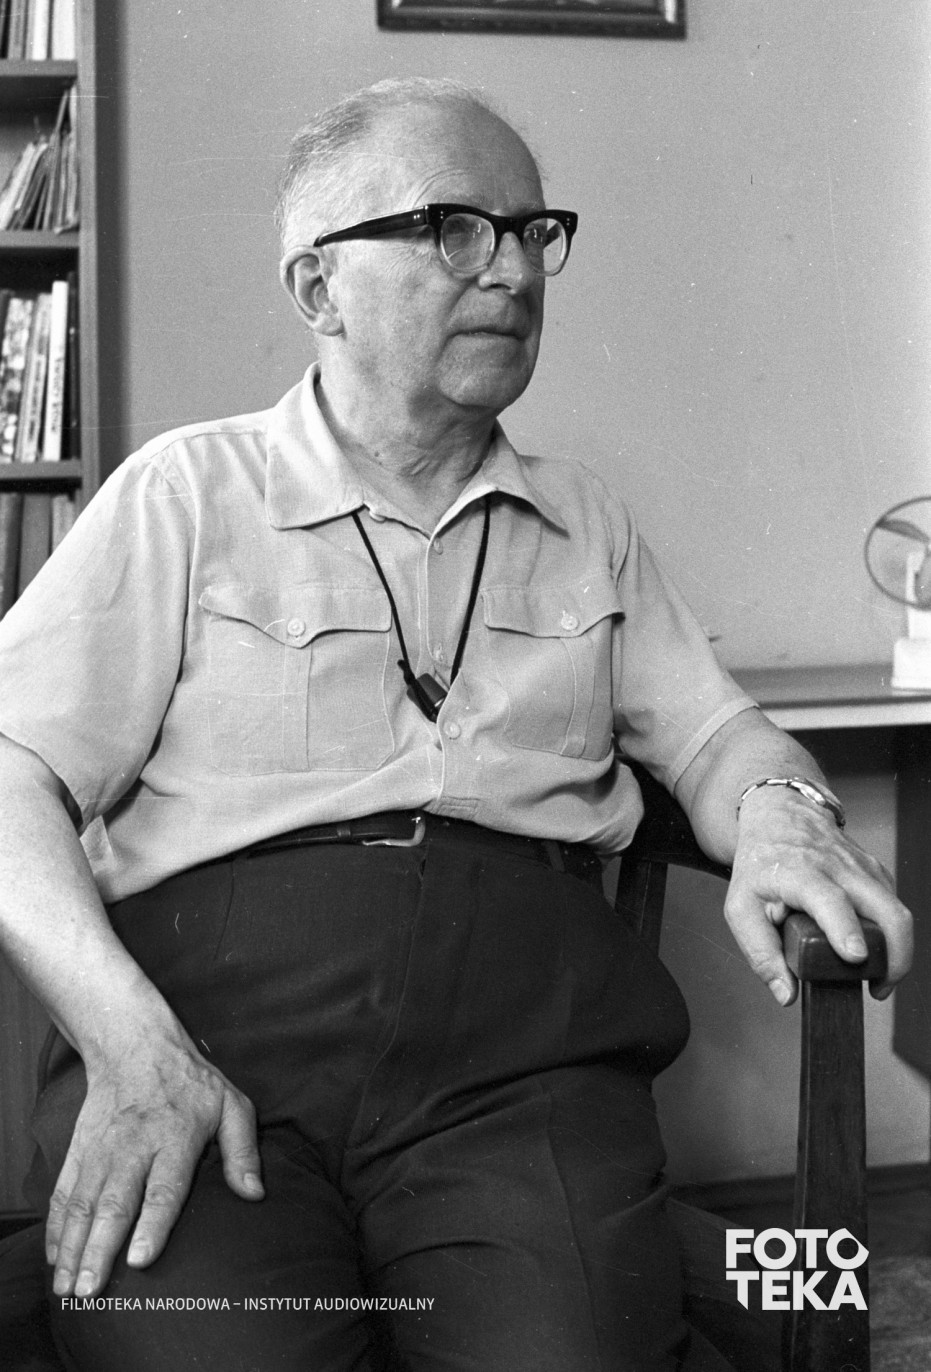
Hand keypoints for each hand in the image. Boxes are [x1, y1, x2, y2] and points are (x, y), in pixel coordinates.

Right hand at [46, 1029, 262, 1298]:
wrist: (135, 1044)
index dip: (152, 1225)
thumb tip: (255, 1194)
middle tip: (89, 1290)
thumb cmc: (191, 1082)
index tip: (139, 1260)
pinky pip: (64, 1192)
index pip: (163, 1188)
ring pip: (83, 1203)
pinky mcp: (79, 1149)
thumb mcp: (230, 1104)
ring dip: (73, 1247)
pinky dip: (56, 1227)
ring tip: (67, 1288)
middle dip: (99, 1249)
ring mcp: (102, 1150)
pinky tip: (55, 1258)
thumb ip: (243, 1150)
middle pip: (114, 1203)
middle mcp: (134, 1147)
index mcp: (176, 1137)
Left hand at [723, 785, 912, 1005]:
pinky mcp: (877, 873)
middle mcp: (839, 868)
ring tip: (876, 978)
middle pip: (886, 910)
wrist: (781, 815)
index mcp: (801, 873)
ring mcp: (863, 869)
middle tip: (878, 987)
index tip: (855, 956)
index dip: (845, 929)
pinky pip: (894, 907)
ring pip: (897, 912)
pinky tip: (872, 950)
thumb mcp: (740, 905)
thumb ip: (760, 952)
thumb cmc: (761, 862)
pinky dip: (892, 935)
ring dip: (897, 951)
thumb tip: (786, 993)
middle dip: (895, 954)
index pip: (830, 900)